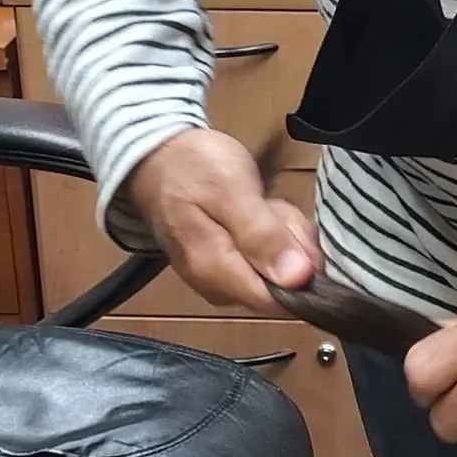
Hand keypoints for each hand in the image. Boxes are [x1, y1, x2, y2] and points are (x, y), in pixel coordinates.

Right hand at [127, 128, 320, 313]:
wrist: (155, 155)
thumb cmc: (191, 167)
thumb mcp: (231, 190)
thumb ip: (262, 235)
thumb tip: (297, 279)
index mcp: (216, 274)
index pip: (281, 301)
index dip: (301, 268)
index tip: (292, 230)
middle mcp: (218, 288)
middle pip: (283, 285)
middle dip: (290, 244)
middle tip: (271, 207)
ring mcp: (220, 280)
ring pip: (278, 271)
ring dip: (282, 235)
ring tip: (260, 203)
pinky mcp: (225, 268)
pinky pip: (264, 261)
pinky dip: (270, 234)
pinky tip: (257, 211)